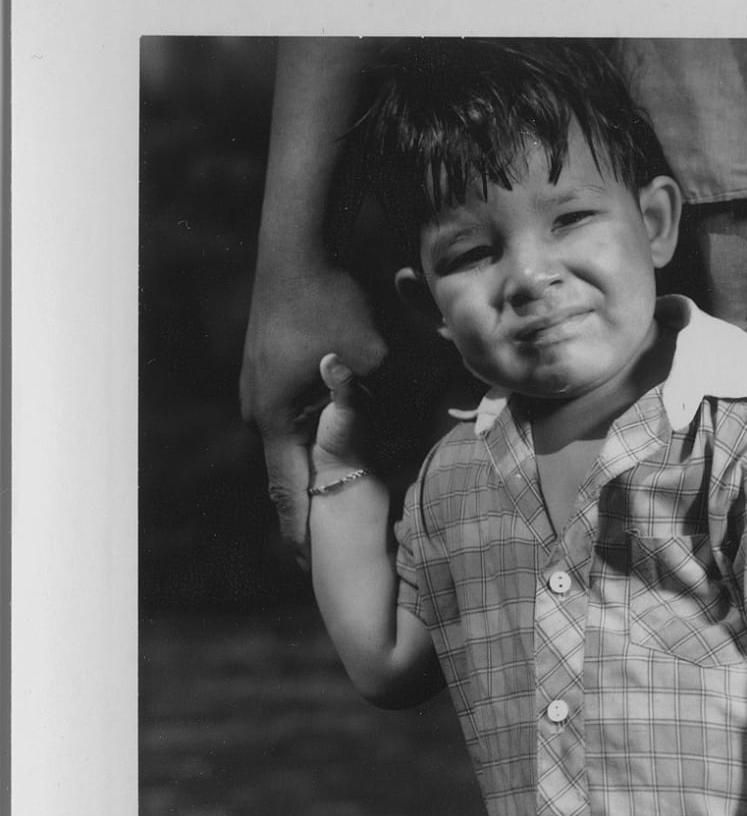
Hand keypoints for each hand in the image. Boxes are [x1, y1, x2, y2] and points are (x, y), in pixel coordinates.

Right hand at [240, 261, 387, 557]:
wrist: (301, 240)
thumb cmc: (339, 300)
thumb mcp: (374, 363)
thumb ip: (385, 412)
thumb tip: (419, 441)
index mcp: (277, 421)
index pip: (291, 498)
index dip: (303, 539)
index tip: (312, 575)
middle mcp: (259, 410)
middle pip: (289, 477)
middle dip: (312, 514)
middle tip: (328, 559)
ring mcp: (259, 387)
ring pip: (292, 446)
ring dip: (315, 474)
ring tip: (332, 516)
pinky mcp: (268, 367)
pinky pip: (293, 418)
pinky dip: (313, 441)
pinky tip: (328, 455)